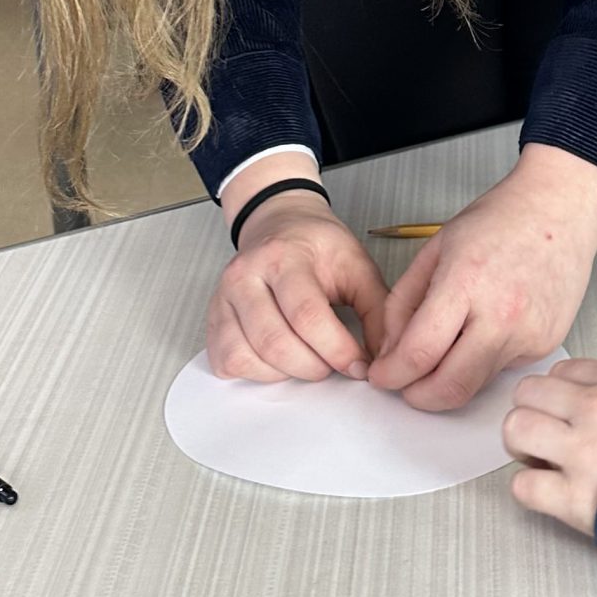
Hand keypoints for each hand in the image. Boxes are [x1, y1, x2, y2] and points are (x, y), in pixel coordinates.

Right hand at [206, 193, 387, 384]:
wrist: (279, 223)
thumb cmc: (317, 246)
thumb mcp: (358, 265)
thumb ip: (376, 311)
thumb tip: (383, 359)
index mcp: (285, 257)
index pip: (307, 315)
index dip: (337, 350)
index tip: (359, 365)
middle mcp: (246, 276)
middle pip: (274, 342)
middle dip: (313, 367)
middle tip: (334, 366)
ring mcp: (224, 298)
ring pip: (245, 356)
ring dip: (283, 373)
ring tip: (307, 360)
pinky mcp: (213, 319)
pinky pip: (226, 361)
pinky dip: (253, 372)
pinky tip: (277, 361)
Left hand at [367, 144, 596, 412]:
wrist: (559, 209)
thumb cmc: (501, 220)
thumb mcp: (435, 249)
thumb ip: (404, 302)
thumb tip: (391, 350)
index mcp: (466, 283)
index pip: (419, 352)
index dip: (391, 374)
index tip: (381, 375)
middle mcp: (502, 315)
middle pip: (450, 387)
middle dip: (417, 396)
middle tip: (404, 384)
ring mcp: (528, 335)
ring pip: (475, 385)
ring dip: (448, 381)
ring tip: (443, 350)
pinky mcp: (545, 346)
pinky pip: (501, 371)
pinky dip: (480, 362)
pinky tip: (484, 330)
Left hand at [504, 359, 596, 535]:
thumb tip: (575, 400)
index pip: (560, 371)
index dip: (556, 394)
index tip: (563, 412)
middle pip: (528, 393)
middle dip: (531, 414)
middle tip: (543, 435)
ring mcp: (584, 455)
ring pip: (516, 428)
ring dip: (521, 446)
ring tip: (540, 460)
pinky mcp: (576, 499)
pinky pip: (523, 485)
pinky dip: (529, 490)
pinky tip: (549, 492)